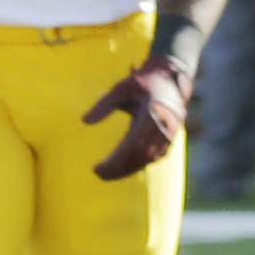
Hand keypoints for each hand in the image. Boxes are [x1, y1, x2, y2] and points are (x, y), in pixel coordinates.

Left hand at [83, 56, 192, 178]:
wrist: (170, 78)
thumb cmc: (142, 82)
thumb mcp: (121, 88)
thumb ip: (103, 104)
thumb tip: (84, 121)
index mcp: (152, 113)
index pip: (133, 144)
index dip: (116, 160)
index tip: (97, 168)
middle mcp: (164, 126)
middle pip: (140, 156)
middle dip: (119, 169)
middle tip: (99, 174)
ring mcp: (169, 134)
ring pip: (148, 159)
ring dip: (129, 170)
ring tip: (108, 175)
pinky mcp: (170, 138)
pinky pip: (154, 157)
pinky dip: (138, 165)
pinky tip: (123, 169)